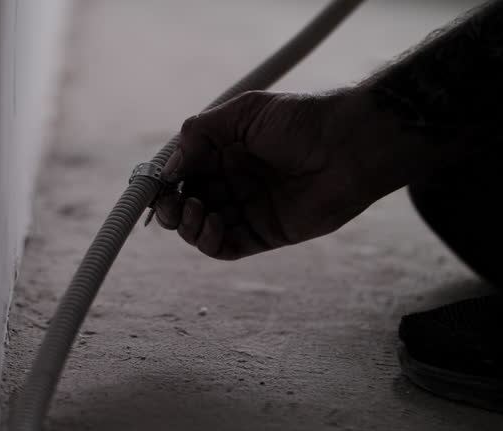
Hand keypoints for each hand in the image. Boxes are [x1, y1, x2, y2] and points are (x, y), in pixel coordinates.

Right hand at [156, 89, 404, 259]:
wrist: (351, 143)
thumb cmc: (302, 119)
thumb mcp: (244, 112)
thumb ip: (200, 134)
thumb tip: (169, 169)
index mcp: (225, 152)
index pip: (182, 173)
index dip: (164, 181)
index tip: (152, 184)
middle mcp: (233, 182)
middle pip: (185, 204)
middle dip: (170, 207)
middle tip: (169, 203)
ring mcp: (247, 209)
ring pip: (200, 229)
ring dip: (187, 225)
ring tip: (194, 209)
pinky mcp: (264, 233)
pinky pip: (225, 247)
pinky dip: (208, 242)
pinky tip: (211, 223)